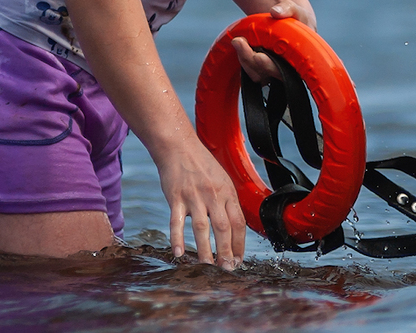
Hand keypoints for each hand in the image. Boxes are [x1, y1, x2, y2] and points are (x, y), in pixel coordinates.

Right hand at [155, 138, 244, 268]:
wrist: (178, 147)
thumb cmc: (201, 164)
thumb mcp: (222, 178)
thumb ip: (227, 201)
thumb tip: (234, 227)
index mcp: (227, 192)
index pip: (238, 222)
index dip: (240, 244)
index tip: (238, 259)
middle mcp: (213, 195)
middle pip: (223, 228)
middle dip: (226, 252)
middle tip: (227, 269)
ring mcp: (194, 196)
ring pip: (202, 228)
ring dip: (205, 250)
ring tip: (208, 266)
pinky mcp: (176, 198)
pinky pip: (177, 222)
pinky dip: (177, 239)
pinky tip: (179, 253)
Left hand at [232, 0, 314, 83]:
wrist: (293, 24)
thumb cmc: (299, 19)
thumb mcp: (297, 11)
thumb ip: (288, 9)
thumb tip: (275, 11)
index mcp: (299, 60)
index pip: (284, 71)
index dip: (269, 66)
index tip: (257, 56)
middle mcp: (287, 70)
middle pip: (266, 73)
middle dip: (250, 59)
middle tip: (238, 41)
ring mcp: (274, 72)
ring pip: (256, 74)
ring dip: (244, 59)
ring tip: (238, 40)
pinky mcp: (263, 70)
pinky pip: (251, 70)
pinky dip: (243, 58)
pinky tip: (240, 44)